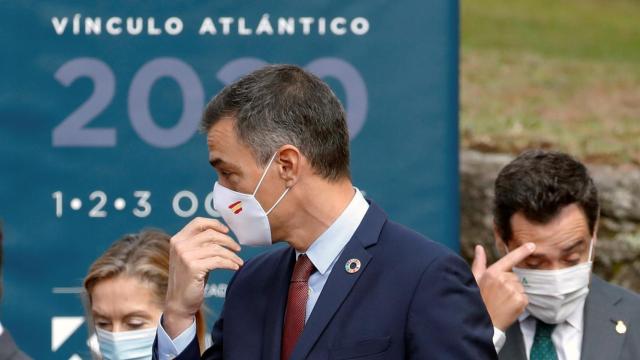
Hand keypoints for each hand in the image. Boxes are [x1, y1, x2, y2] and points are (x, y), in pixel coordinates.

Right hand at [163, 217, 243, 338]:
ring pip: (216, 249)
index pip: (198, 222)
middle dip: (228, 240)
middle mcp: (180, 245)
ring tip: (238, 261)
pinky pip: (218, 261)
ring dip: (231, 255)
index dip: (214, 224)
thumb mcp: (192, 257)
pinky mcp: (193, 267)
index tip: (227, 231)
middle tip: (237, 248)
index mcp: (178, 240)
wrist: (179, 302)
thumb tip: (223, 233)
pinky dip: (229, 263)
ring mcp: (185, 256)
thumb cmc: (189, 279)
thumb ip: (200, 244)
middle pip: (210, 234)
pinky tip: (235, 267)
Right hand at [471, 242, 535, 330]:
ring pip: (519, 287)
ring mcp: (513, 290)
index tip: (532, 245)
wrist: (482, 323)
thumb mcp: (475, 280)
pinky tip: (508, 307)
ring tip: (502, 302)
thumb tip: (479, 247)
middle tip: (497, 295)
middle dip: (509, 284)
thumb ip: (479, 262)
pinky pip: (524, 297)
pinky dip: (519, 302)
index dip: (522, 251)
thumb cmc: (477, 300)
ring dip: (514, 293)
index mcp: (492, 272)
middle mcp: (504, 279)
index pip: (509, 259)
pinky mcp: (520, 301)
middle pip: (514, 277)